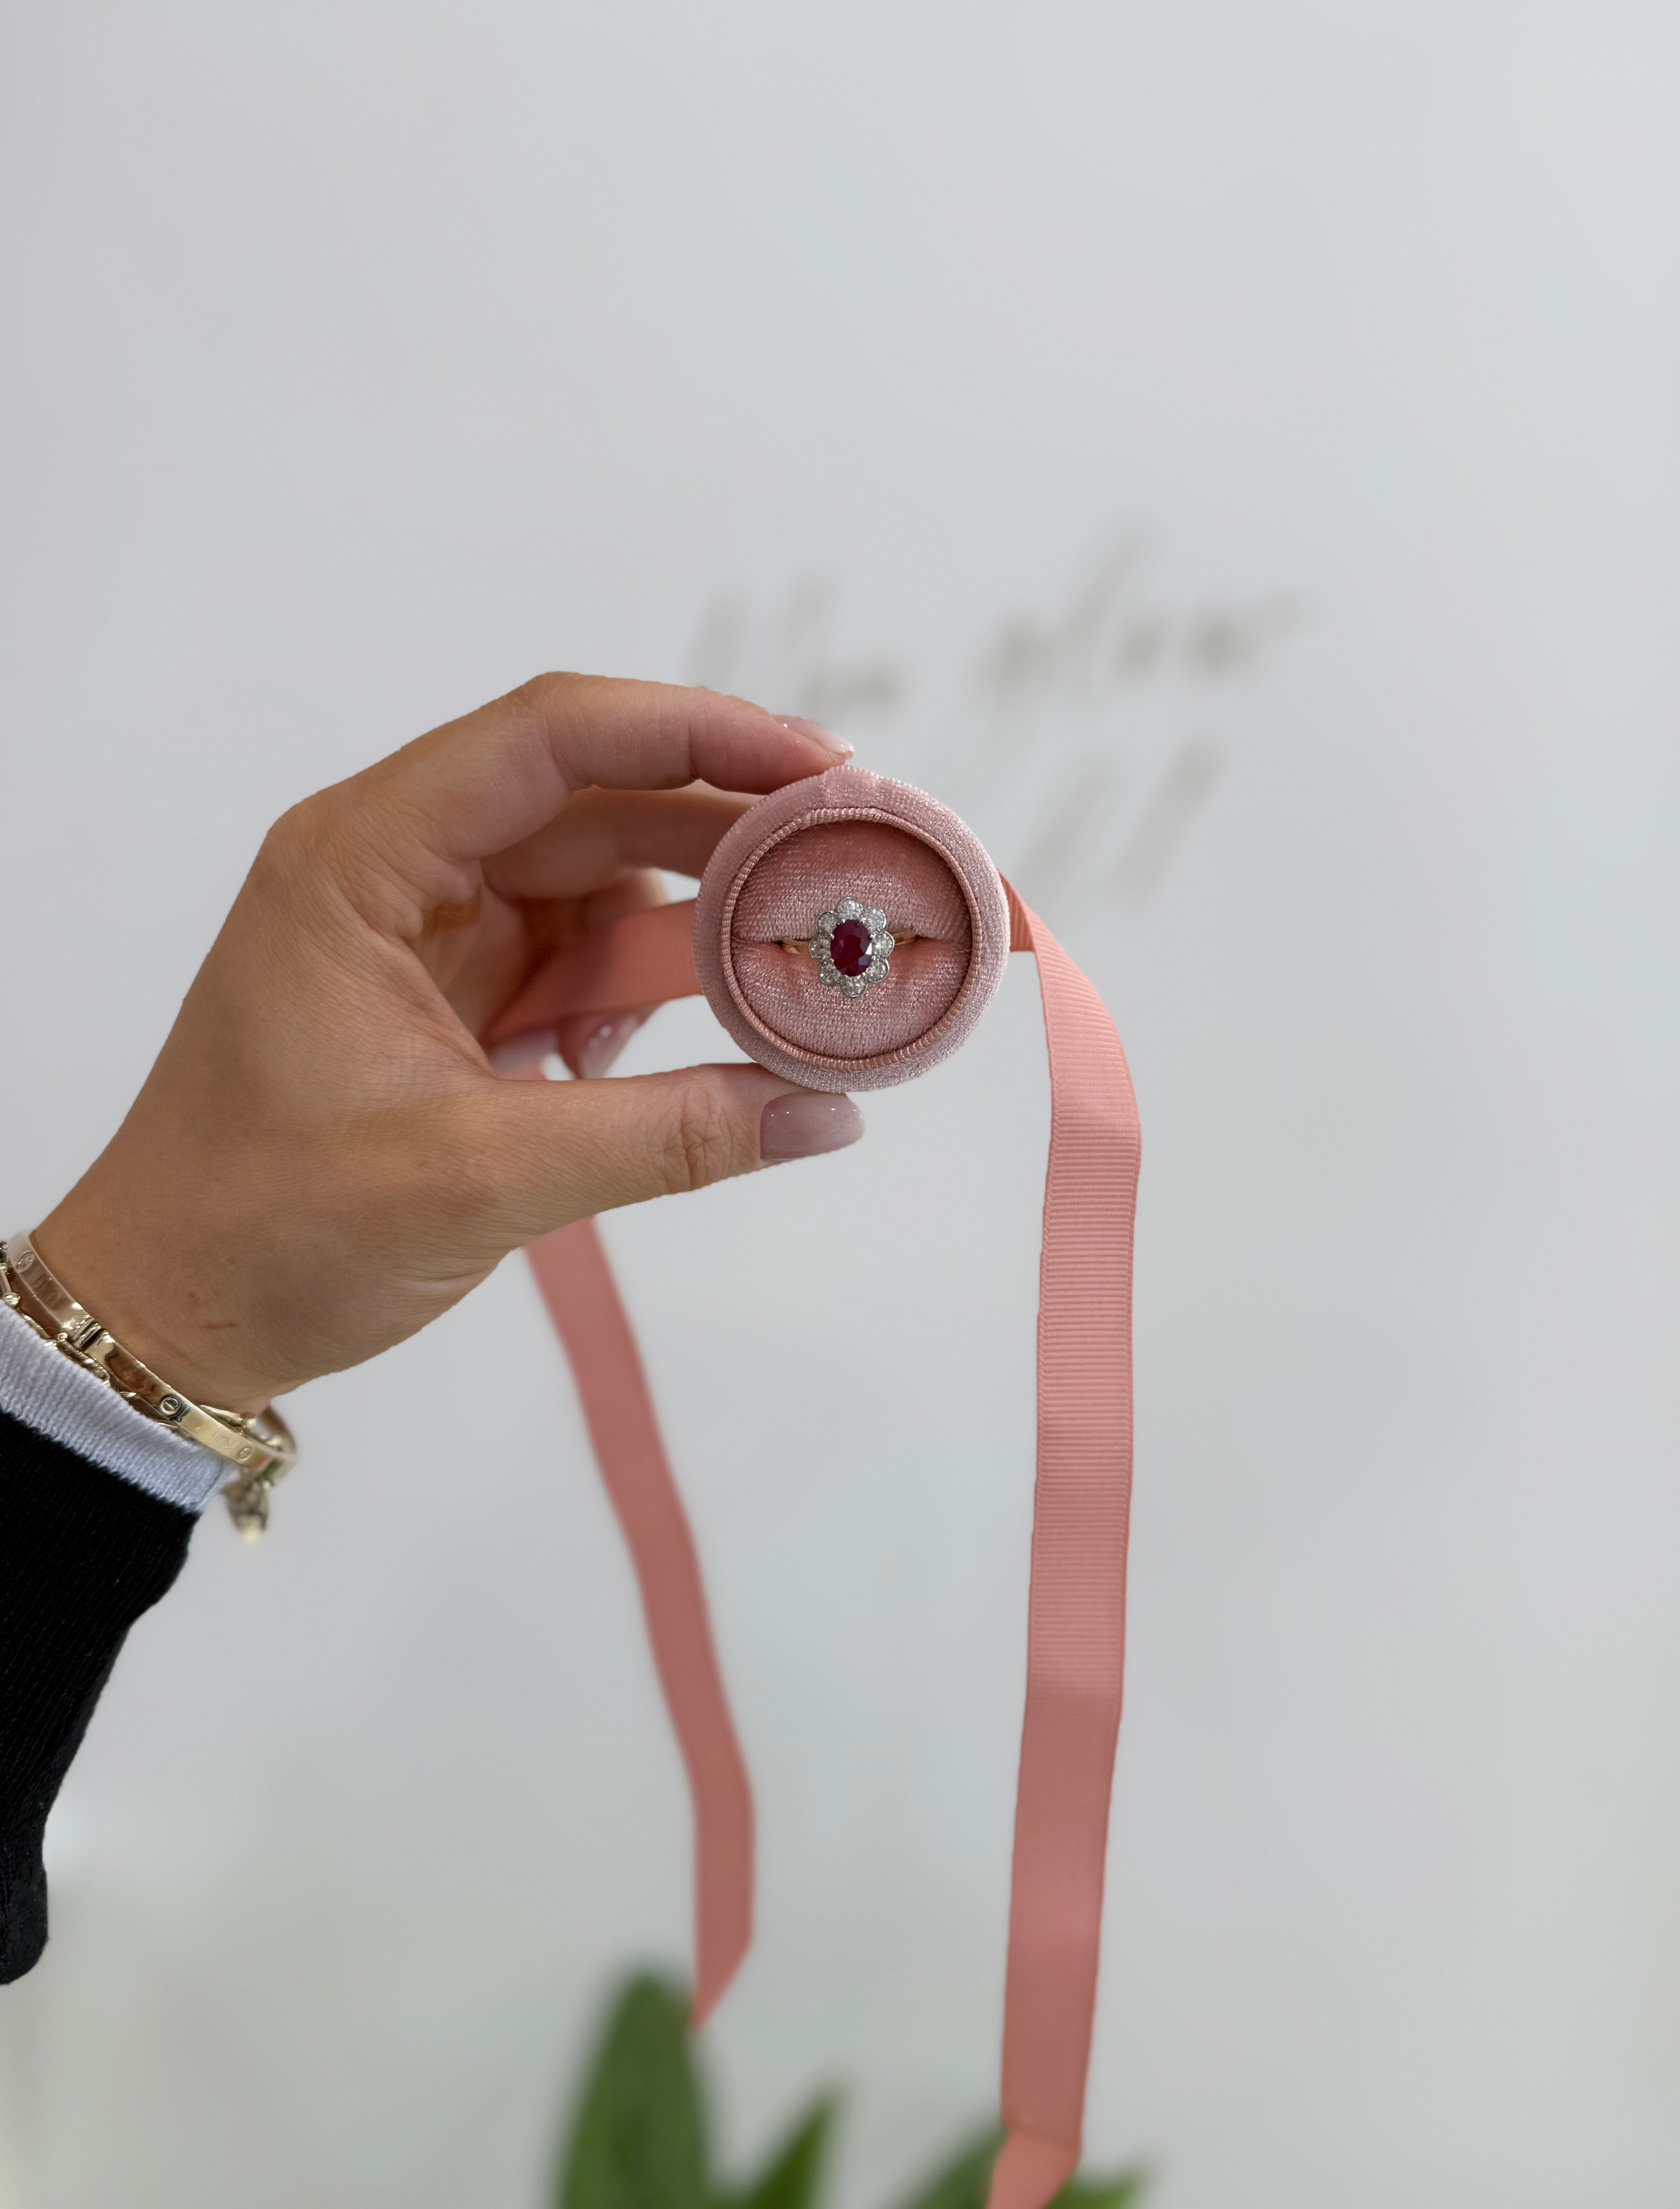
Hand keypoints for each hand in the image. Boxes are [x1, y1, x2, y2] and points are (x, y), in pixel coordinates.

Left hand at [34, 675, 862, 1413]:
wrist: (169, 1314)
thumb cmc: (269, 1232)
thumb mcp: (480, 1179)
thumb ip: (666, 1137)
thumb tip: (828, 1115)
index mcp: (364, 859)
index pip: (552, 739)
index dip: (698, 733)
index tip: (822, 769)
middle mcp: (400, 866)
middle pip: (598, 800)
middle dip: (733, 831)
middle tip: (862, 864)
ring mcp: (432, 931)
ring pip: (605, 882)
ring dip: (700, 927)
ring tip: (794, 978)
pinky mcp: (460, 995)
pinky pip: (585, 960)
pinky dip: (648, 997)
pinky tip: (679, 1050)